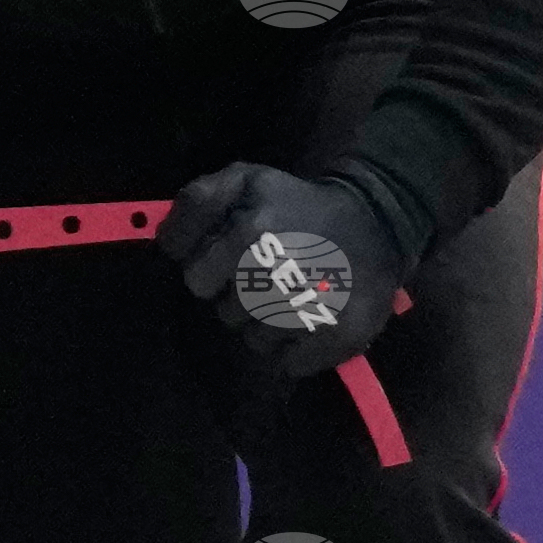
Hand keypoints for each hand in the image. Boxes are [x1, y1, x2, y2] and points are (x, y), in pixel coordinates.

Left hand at [157, 164, 412, 373]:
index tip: (228, 252)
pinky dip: (296, 348)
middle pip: (220, 309)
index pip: (191, 272)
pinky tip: (313, 316)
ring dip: (268, 321)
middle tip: (271, 272)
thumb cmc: (299, 204)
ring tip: (296, 291)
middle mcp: (277, 271)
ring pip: (253, 339)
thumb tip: (164, 242)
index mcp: (249, 230)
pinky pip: (286, 363)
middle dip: (238, 293)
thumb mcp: (246, 180)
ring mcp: (308, 309)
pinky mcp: (336, 339)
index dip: (205, 262)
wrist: (378, 220)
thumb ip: (197, 203)